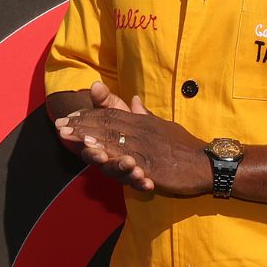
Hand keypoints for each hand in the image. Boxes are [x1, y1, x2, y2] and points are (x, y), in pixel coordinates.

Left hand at [55, 89, 210, 196]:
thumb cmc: (184, 146)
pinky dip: (109, 154)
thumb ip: (146, 115)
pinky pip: (127, 158)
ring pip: (113, 139)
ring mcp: (146, 148)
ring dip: (90, 137)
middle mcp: (142, 131)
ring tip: (70, 136)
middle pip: (107, 125)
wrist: (207, 163)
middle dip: (81, 125)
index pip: (111, 114)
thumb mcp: (163, 125)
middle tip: (59, 126)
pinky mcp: (151, 165)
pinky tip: (95, 153)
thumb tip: (135, 100)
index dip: (88, 115)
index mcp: (143, 122)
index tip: (69, 117)